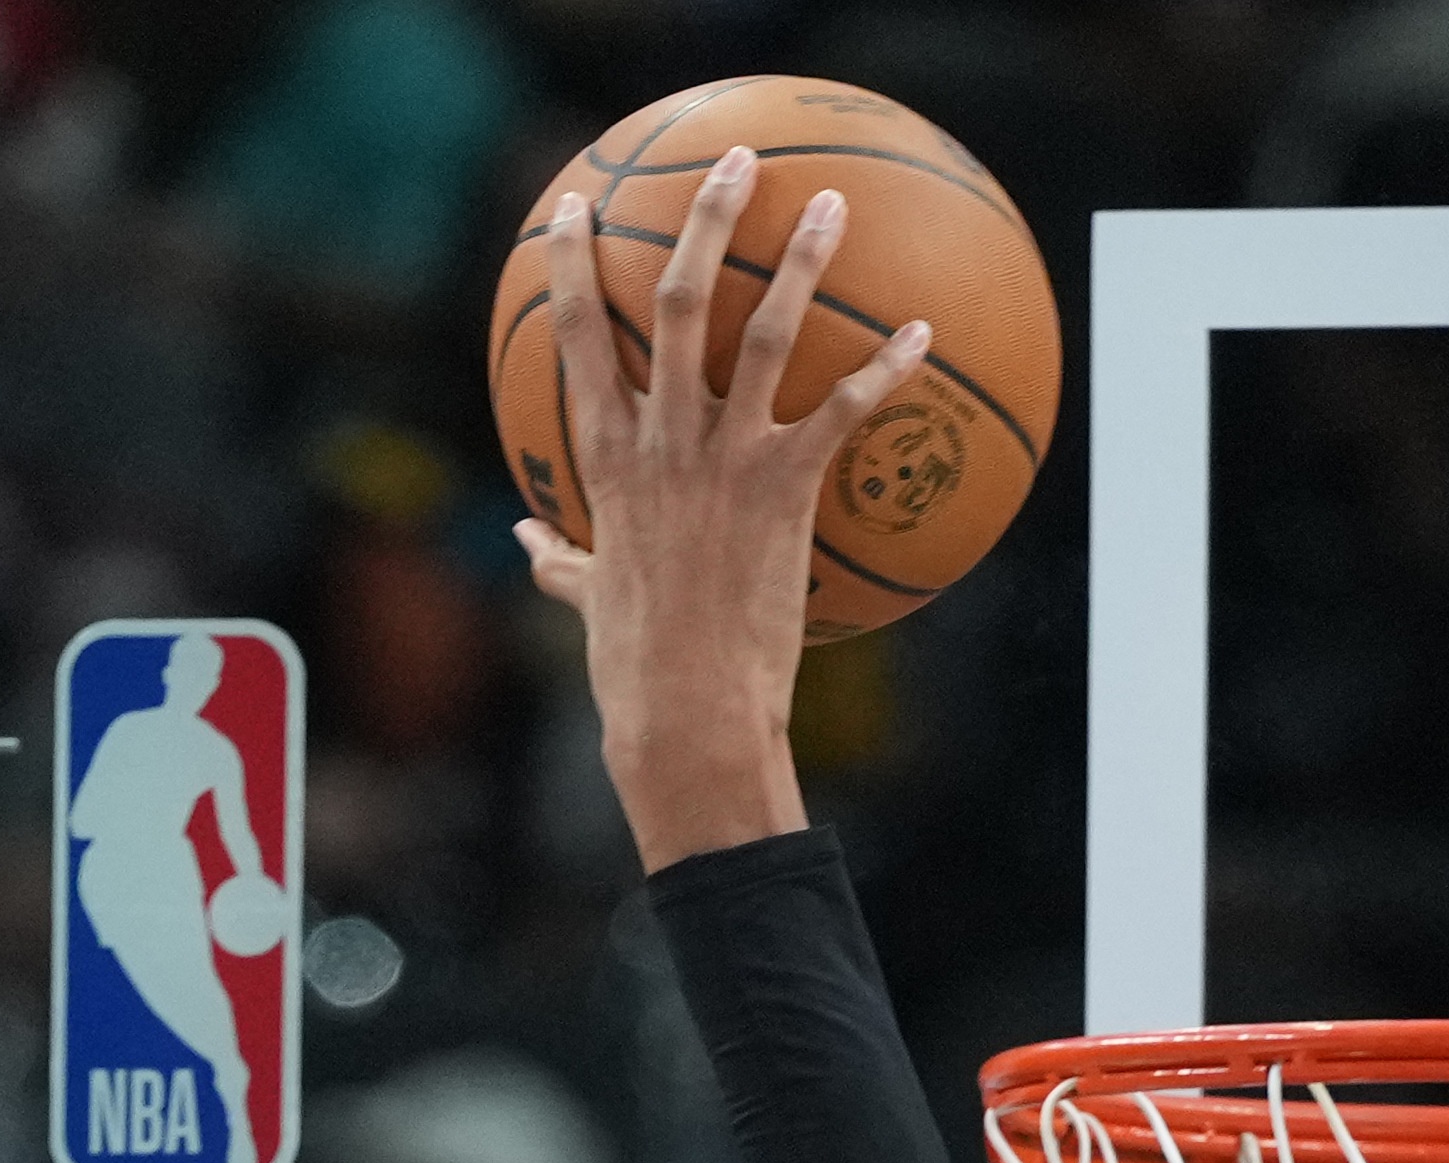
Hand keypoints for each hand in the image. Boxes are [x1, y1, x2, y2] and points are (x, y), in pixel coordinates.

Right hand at [513, 154, 933, 868]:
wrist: (687, 716)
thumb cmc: (632, 670)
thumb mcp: (584, 602)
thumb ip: (559, 559)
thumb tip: (525, 540)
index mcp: (607, 460)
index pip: (577, 338)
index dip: (570, 265)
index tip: (576, 207)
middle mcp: (663, 443)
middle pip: (679, 302)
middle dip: (705, 219)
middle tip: (732, 160)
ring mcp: (724, 462)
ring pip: (764, 334)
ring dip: (801, 261)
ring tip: (832, 205)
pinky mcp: (783, 491)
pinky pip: (843, 410)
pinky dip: (887, 366)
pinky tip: (923, 331)